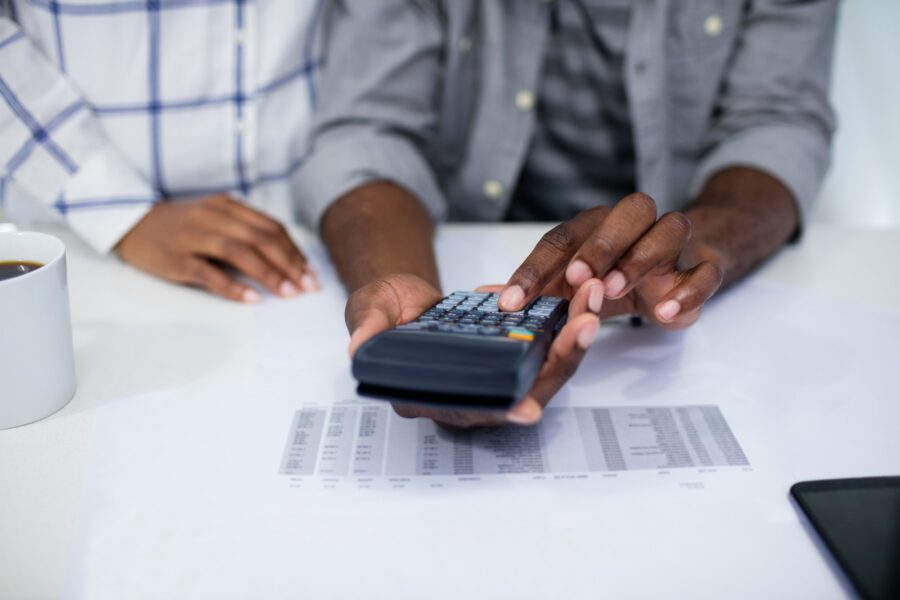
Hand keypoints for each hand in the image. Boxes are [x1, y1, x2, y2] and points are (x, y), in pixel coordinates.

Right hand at [115, 194, 317, 301]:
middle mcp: (212, 217)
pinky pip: (208, 272)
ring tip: (288, 293)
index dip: (294, 251)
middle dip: (288, 264)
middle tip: (306, 287)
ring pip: (238, 252)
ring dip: (268, 274)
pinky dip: (232, 286)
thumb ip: (245, 232)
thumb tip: (287, 261)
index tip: (310, 273)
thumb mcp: (216, 219)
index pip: (270, 228)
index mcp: (227, 206)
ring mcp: (192, 236)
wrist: (131, 224)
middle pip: (259, 239)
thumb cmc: (182, 227)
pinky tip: (252, 298)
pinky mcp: (175, 258)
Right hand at [346, 274, 600, 428]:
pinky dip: (567, 326)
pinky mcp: (512, 354)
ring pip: (544, 371)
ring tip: (591, 304)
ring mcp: (495, 375)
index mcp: (428, 395)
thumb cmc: (384, 310)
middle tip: (584, 325)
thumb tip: (359, 348)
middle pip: (524, 391)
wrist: (401, 297)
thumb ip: (367, 328)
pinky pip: (547, 349)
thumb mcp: (369, 310)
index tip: (526, 409)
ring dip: (572, 341)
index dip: (497, 411)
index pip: (468, 410)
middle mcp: (468, 394)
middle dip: (558, 362)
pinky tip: (584, 300)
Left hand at [498, 193, 723, 328]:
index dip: (534, 268)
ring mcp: (674, 245)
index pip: (562, 238)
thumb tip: (482, 298)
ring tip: (614, 290)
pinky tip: (664, 312)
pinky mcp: (703, 269)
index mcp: (597, 226)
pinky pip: (706, 271)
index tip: (511, 302)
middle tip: (576, 278)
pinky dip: (689, 289)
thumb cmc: (614, 276)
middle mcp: (637, 225)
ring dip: (641, 258)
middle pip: (628, 213)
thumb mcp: (570, 286)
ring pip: (670, 231)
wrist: (678, 272)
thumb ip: (533, 291)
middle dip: (600, 244)